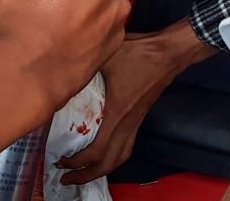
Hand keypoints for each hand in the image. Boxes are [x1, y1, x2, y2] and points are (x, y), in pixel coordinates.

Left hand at [57, 21, 213, 183]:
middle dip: (87, 176)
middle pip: (109, 163)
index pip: (96, 151)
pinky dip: (112, 156)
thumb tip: (61, 72)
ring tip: (83, 172)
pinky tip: (101, 152)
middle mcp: (127, 124)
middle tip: (67, 178)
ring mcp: (136, 122)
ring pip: (121, 157)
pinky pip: (126, 146)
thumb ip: (84, 67)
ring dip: (102, 169)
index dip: (77, 162)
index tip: (60, 161)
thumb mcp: (105, 57)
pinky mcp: (140, 118)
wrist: (169, 52)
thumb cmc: (138, 53)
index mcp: (117, 114)